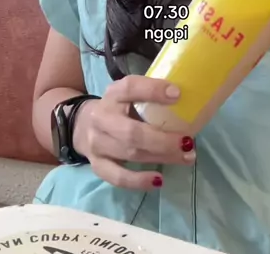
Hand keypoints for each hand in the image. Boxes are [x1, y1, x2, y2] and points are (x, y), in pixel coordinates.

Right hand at [72, 75, 194, 189]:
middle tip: (187, 141)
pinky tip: (159, 180)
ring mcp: (97, 144)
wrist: (81, 124)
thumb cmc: (117, 108)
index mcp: (113, 94)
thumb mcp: (128, 93)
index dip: (153, 90)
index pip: (130, 88)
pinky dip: (139, 181)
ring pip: (130, 154)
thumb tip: (185, 99)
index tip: (178, 95)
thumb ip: (149, 95)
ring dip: (161, 157)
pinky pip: (118, 177)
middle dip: (162, 140)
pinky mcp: (97, 165)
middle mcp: (101, 118)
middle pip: (131, 132)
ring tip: (186, 157)